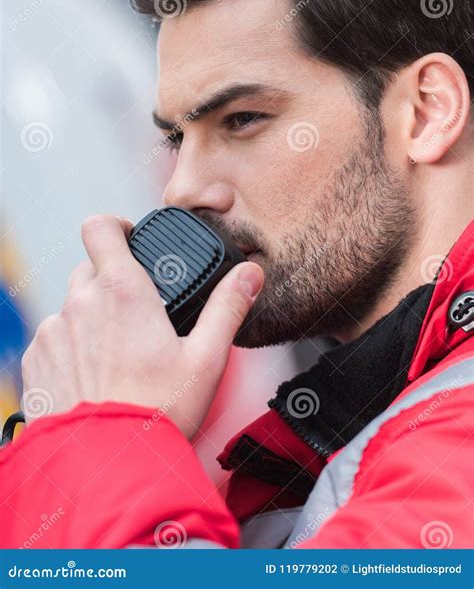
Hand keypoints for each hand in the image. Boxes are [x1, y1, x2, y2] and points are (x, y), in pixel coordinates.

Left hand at [21, 214, 263, 438]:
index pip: (101, 227)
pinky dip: (71, 347)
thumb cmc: (158, 413)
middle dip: (113, 282)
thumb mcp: (206, 359)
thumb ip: (227, 308)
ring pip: (71, 305)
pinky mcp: (35, 361)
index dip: (115, 226)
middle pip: (90, 269)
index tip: (130, 241)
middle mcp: (79, 303)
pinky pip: (53, 338)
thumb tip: (249, 274)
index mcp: (122, 291)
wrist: (106, 468)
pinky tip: (95, 377)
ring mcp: (53, 332)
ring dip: (91, 317)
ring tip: (118, 356)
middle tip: (138, 316)